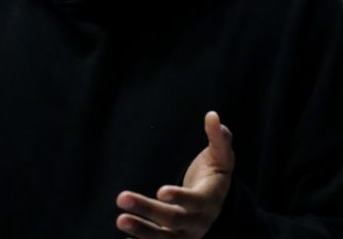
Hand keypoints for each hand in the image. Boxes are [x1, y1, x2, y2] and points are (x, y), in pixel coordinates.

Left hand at [115, 111, 233, 237]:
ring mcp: (186, 235)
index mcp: (210, 200)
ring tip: (120, 219)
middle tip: (121, 197)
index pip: (195, 201)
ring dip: (141, 230)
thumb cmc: (215, 174)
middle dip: (148, 209)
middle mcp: (199, 222)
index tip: (160, 191)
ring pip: (164, 238)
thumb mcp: (221, 156)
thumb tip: (213, 115)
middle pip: (173, 219)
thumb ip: (219, 138)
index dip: (180, 197)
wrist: (217, 205)